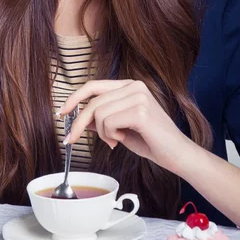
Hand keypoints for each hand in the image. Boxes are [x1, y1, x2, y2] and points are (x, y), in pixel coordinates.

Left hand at [59, 79, 192, 174]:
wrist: (176, 154)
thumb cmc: (150, 140)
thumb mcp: (120, 127)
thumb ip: (102, 118)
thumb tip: (81, 117)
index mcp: (130, 85)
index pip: (94, 85)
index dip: (75, 98)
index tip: (62, 112)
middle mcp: (134, 86)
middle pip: (93, 102)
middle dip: (80, 123)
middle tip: (73, 139)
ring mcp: (139, 96)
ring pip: (99, 114)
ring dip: (102, 133)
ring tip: (115, 140)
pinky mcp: (141, 111)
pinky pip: (109, 123)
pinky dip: (110, 135)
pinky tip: (122, 139)